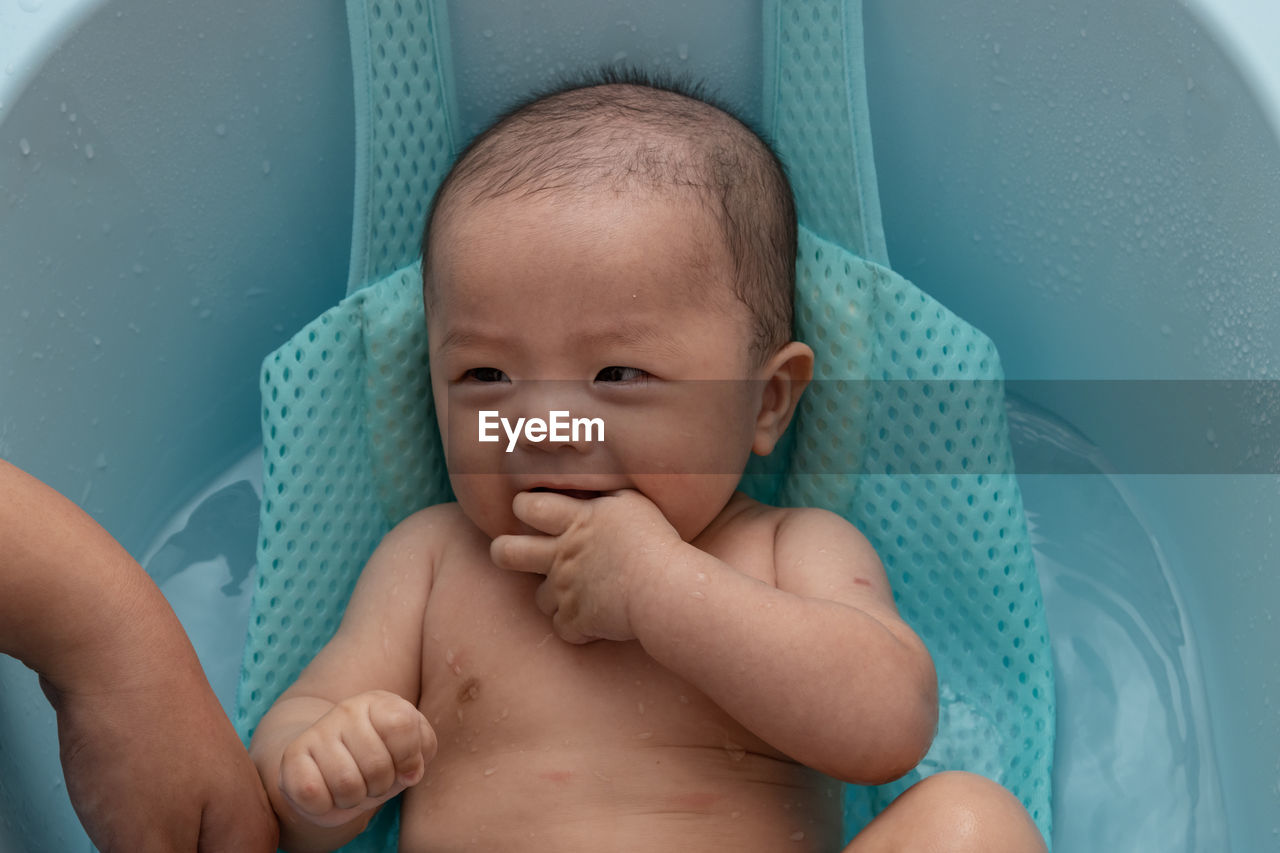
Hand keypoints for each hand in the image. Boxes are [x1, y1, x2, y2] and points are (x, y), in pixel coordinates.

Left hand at [43, 672, 277, 852]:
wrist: (117, 647)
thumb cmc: (140, 743)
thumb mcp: (147, 845)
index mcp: (251, 840)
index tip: (147, 852)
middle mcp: (242, 813)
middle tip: (129, 842)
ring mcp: (208, 787)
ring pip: (183, 852)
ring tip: (120, 830)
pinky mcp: (173, 770)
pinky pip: (162, 826)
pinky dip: (136, 839)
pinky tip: (113, 825)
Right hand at [278, 690, 436, 828]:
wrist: (328, 765)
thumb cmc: (379, 757)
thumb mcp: (410, 749)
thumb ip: (423, 749)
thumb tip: (411, 771)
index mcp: (380, 703)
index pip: (401, 724)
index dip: (408, 757)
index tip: (404, 766)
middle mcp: (347, 710)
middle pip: (377, 765)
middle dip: (381, 786)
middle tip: (373, 781)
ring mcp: (317, 732)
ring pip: (347, 784)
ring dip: (354, 798)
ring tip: (352, 788)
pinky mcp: (291, 757)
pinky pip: (312, 794)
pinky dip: (325, 806)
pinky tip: (327, 795)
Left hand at [489, 489, 681, 643]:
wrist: (663, 586)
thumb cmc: (655, 542)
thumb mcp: (632, 503)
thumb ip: (606, 496)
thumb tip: (592, 490)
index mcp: (575, 522)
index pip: (528, 506)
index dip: (523, 508)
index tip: (532, 512)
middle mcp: (562, 555)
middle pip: (507, 552)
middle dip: (503, 552)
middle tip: (515, 553)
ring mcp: (565, 590)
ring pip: (539, 599)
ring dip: (555, 599)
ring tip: (580, 595)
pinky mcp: (576, 621)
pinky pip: (564, 629)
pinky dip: (579, 629)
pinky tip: (598, 622)